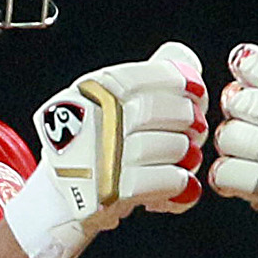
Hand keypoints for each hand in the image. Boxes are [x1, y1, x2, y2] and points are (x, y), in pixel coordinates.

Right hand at [4, 42, 206, 257]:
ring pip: (165, 146)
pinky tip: (180, 181)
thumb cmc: (96, 144)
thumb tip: (186, 61)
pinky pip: (163, 180)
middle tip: (193, 127)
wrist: (62, 197)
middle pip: (155, 109)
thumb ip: (149, 78)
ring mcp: (99, 157)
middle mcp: (91, 120)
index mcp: (90, 91)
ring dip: (185, 152)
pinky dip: (179, 181)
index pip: (139, 76)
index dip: (176, 80)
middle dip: (185, 118)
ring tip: (185, 155)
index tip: (195, 90)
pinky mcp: (110, 191)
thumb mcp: (111, 102)